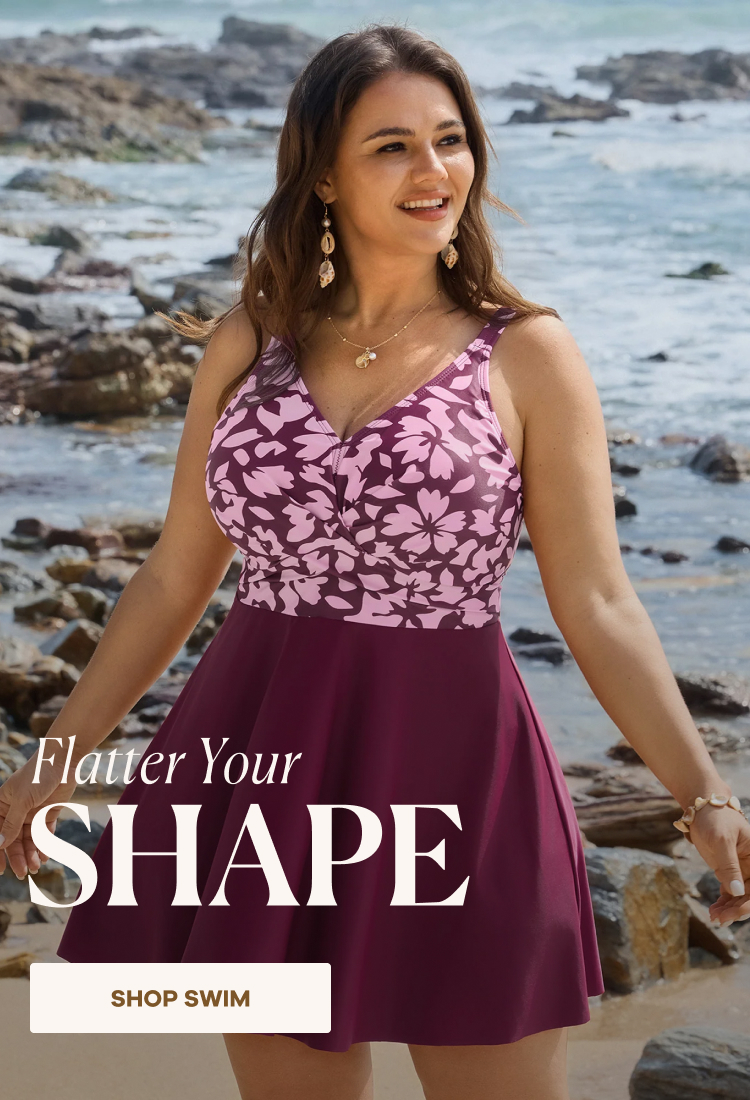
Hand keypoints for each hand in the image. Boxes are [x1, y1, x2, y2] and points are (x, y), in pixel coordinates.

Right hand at [0, 753, 78, 879]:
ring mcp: (32, 813)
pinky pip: (44, 834)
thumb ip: (11, 823)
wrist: (63, 761)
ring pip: (29, 839)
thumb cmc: (37, 775)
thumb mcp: (22, 801)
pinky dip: (44, 845)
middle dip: (18, 857)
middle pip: (14, 840)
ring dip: (32, 853)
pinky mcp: (48, 813)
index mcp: (2, 805)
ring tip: (36, 866)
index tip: (1, 870)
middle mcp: (15, 811)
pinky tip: (45, 856)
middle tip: (23, 873)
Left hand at [689, 803, 749, 926]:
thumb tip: (738, 892)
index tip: (736, 913)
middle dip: (737, 910)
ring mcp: (740, 870)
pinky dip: (722, 903)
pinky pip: (729, 893)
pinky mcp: (728, 871)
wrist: (701, 808)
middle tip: (719, 919)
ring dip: (729, 910)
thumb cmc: (715, 818)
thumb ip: (729, 865)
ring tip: (713, 916)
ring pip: (740, 898)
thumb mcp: (721, 840)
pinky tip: (713, 911)